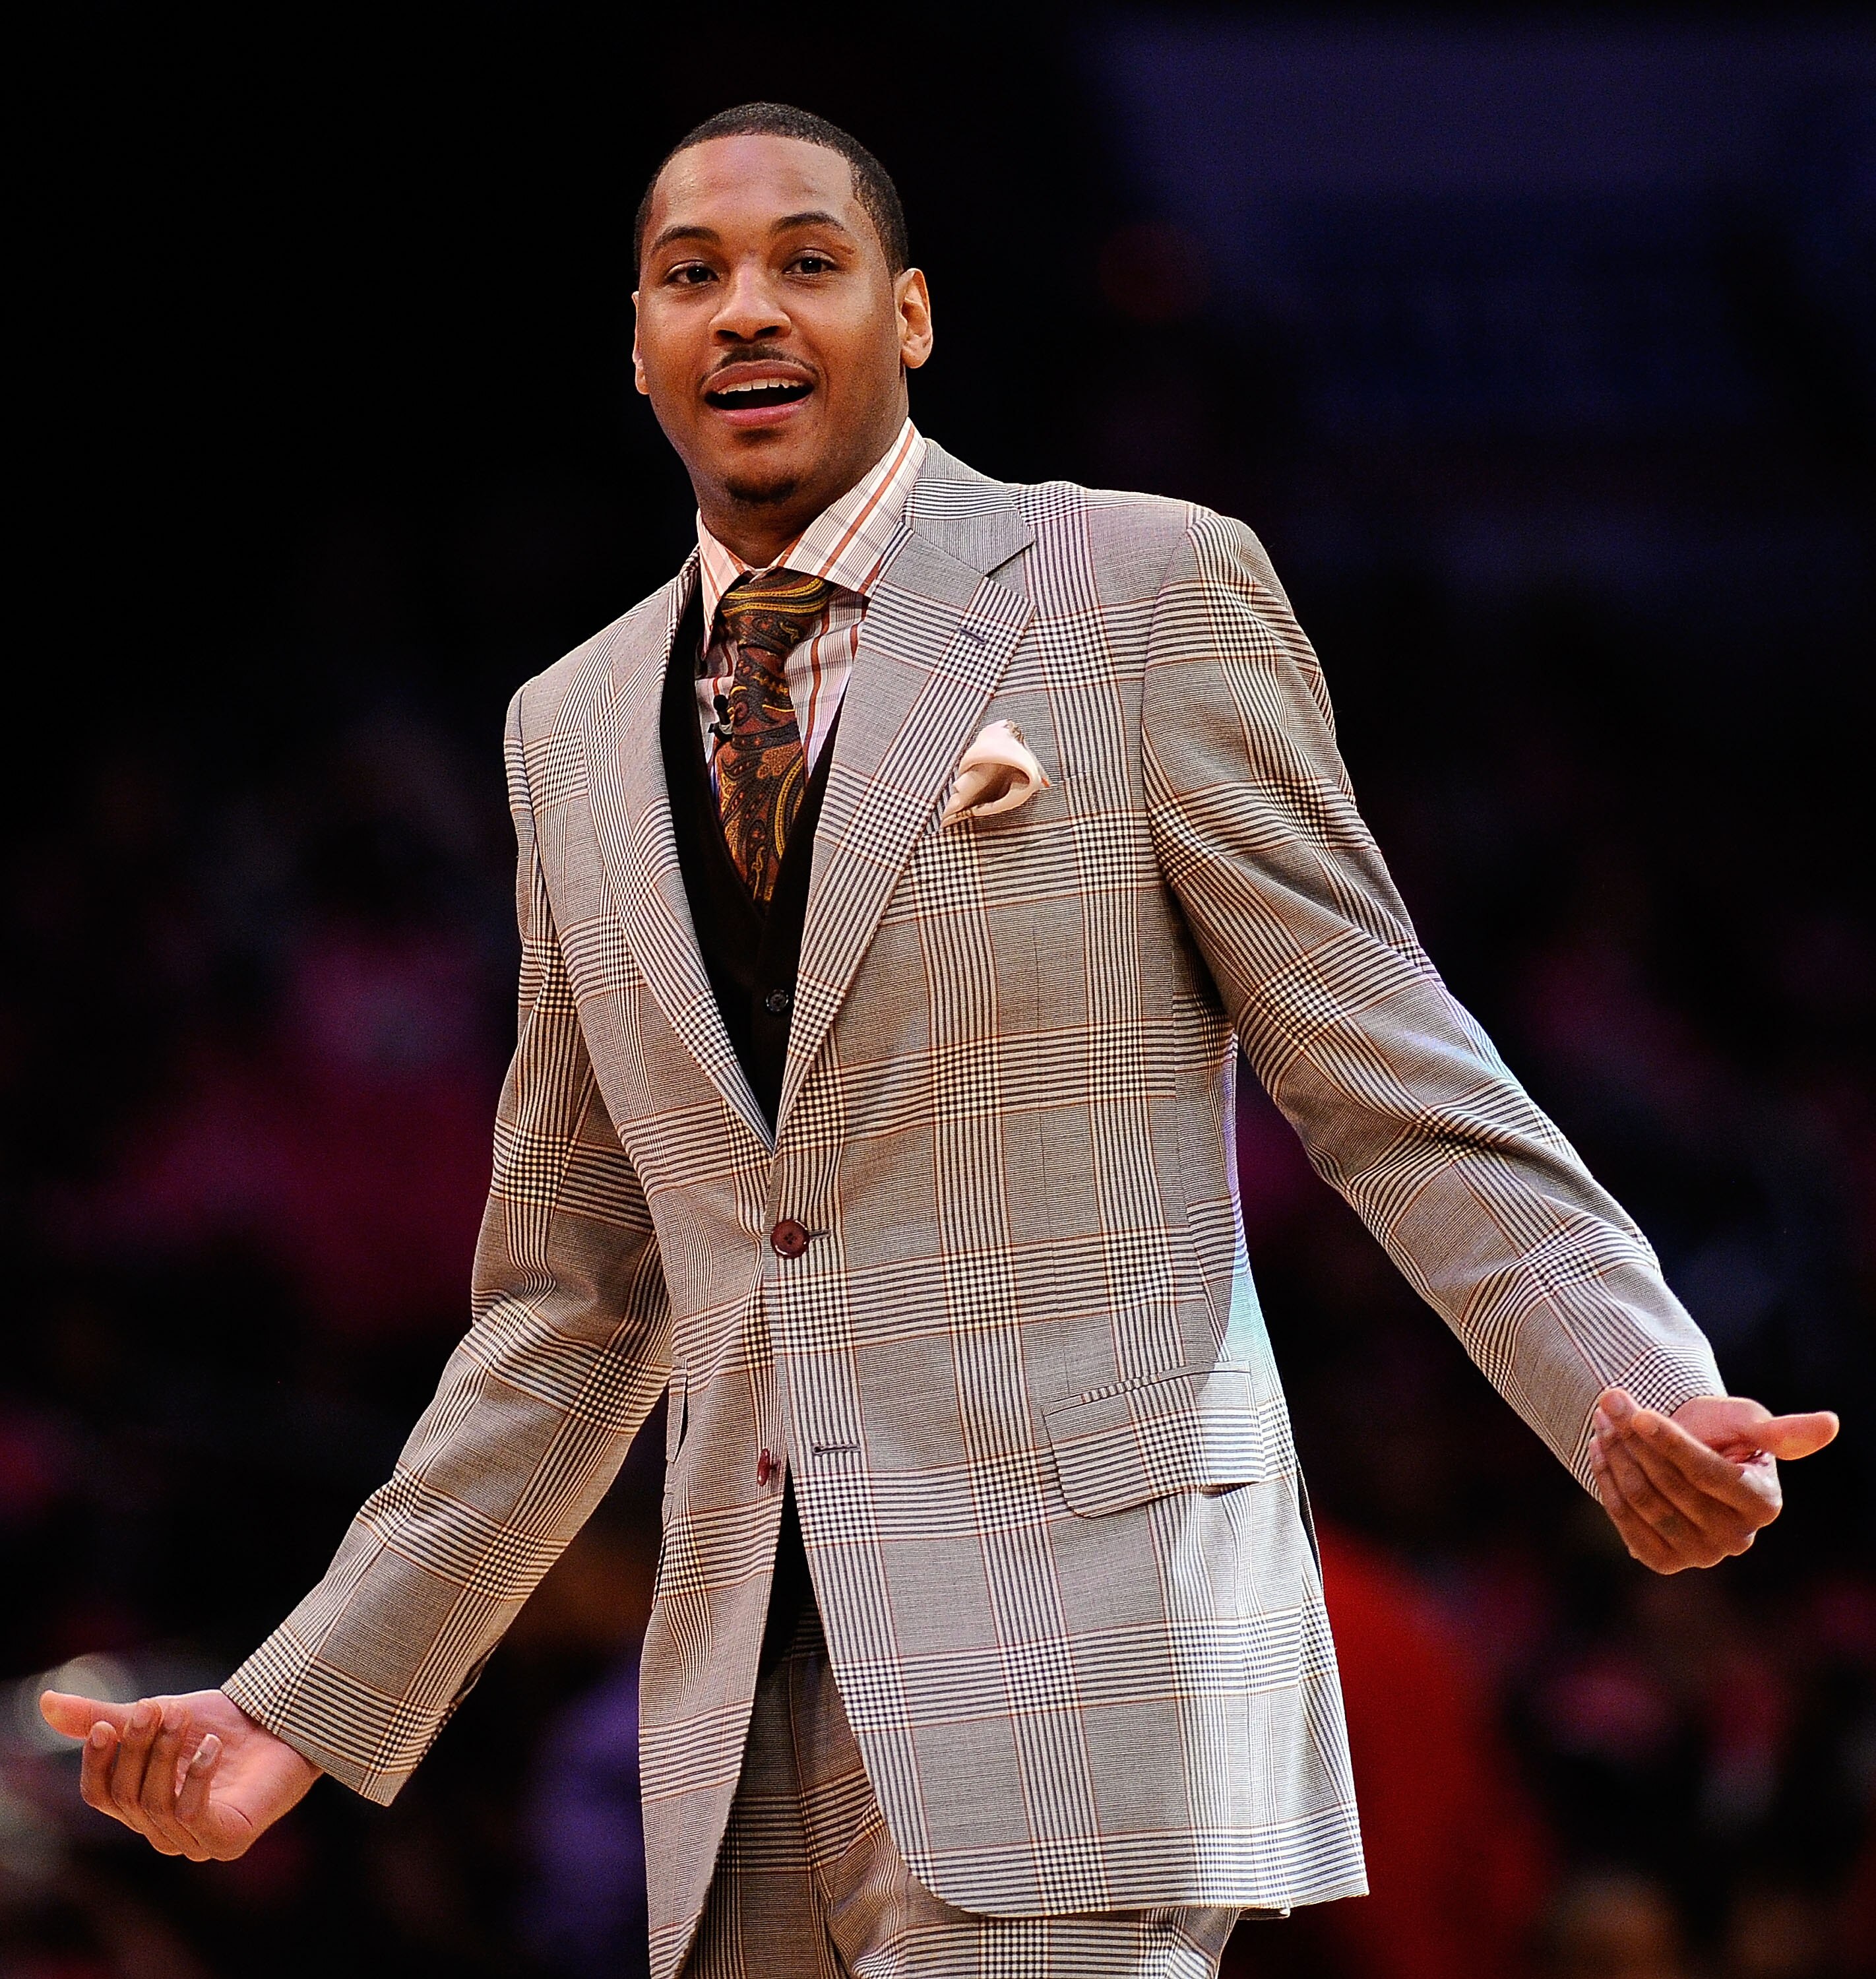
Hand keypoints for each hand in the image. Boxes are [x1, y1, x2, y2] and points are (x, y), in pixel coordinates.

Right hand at [40, 1686, 320, 1860]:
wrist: (282, 1724)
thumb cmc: (219, 1724)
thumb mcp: (157, 1714)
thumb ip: (105, 1716)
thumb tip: (45, 1702)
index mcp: (139, 1807)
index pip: (98, 1795)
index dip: (97, 1762)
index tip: (107, 1724)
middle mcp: (161, 1832)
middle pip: (126, 1796)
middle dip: (137, 1748)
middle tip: (155, 1707)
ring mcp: (195, 1842)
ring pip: (156, 1803)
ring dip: (166, 1754)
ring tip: (183, 1717)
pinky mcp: (228, 1841)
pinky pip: (194, 1813)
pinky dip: (197, 1774)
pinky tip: (211, 1745)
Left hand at [1590, 1388, 1839, 1572]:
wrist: (1683, 1453)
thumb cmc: (1720, 1433)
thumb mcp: (1748, 1422)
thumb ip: (1782, 1430)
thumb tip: (1831, 1423)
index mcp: (1763, 1504)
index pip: (1706, 1472)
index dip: (1669, 1441)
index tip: (1636, 1411)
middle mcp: (1736, 1539)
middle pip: (1669, 1485)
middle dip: (1633, 1440)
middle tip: (1609, 1404)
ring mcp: (1700, 1556)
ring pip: (1644, 1501)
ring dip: (1615, 1456)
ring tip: (1602, 1421)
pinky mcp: (1664, 1562)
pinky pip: (1626, 1523)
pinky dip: (1607, 1482)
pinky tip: (1600, 1451)